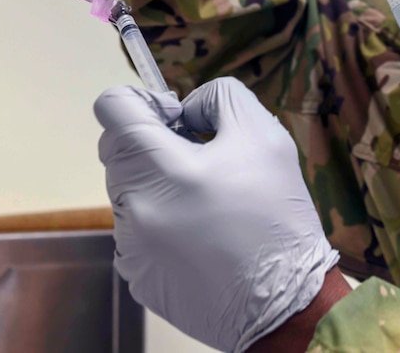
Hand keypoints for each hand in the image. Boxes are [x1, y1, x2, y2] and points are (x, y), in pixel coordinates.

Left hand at [94, 79, 339, 351]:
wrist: (286, 302)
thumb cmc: (277, 214)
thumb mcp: (264, 134)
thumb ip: (220, 97)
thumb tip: (187, 108)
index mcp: (162, 169)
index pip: (113, 109)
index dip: (144, 101)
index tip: (178, 118)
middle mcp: (134, 208)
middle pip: (118, 149)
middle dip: (155, 142)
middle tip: (204, 158)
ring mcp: (130, 247)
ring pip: (129, 190)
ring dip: (158, 182)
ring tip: (209, 202)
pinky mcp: (136, 275)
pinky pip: (138, 229)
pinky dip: (162, 221)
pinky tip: (203, 235)